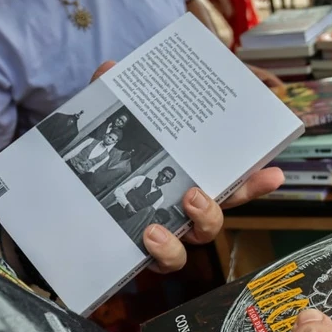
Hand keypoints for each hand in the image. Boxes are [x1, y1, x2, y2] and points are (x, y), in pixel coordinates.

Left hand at [90, 62, 283, 273]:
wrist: (57, 210)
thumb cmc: (95, 168)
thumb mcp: (105, 131)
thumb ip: (110, 102)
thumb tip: (111, 68)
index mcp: (184, 181)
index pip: (227, 182)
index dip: (254, 181)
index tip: (274, 172)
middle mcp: (180, 212)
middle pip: (217, 214)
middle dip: (222, 206)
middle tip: (197, 192)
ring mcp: (165, 237)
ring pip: (196, 244)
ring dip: (191, 229)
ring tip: (163, 220)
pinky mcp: (141, 259)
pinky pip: (164, 264)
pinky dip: (164, 252)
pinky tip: (148, 236)